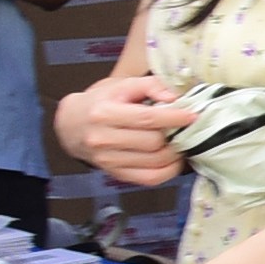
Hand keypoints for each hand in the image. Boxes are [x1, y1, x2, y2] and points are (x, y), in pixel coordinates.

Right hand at [59, 71, 188, 187]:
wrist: (72, 125)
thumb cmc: (102, 102)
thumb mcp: (122, 85)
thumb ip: (150, 85)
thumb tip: (175, 97)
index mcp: (104, 113)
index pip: (146, 118)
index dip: (174, 117)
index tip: (192, 115)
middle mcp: (103, 139)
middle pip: (153, 142)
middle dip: (175, 134)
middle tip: (185, 127)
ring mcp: (108, 160)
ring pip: (155, 161)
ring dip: (175, 152)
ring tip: (180, 140)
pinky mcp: (115, 174)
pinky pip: (150, 178)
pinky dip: (169, 171)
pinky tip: (174, 158)